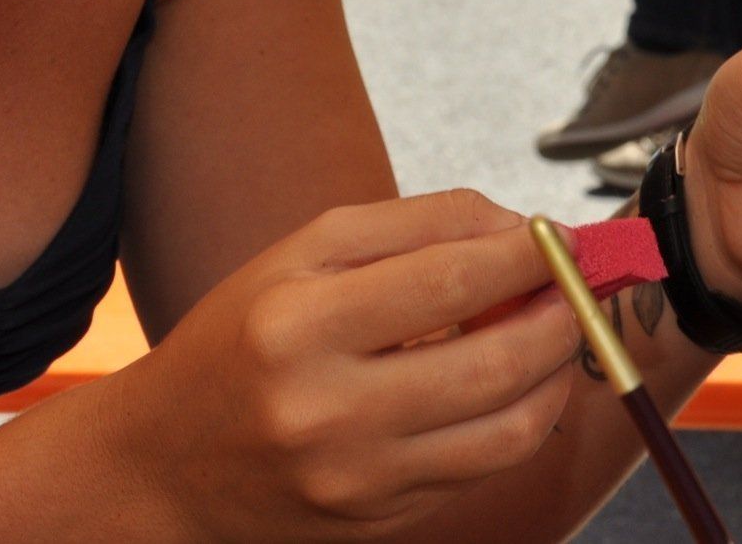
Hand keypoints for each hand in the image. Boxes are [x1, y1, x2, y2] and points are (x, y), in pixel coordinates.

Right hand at [117, 190, 581, 539]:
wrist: (161, 464)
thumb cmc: (241, 338)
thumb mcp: (301, 254)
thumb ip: (415, 226)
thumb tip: (518, 229)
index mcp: (296, 323)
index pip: (450, 279)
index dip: (529, 254)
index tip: (565, 235)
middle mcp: (325, 409)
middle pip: (494, 363)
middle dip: (561, 316)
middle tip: (579, 287)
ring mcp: (356, 479)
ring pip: (506, 430)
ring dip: (556, 375)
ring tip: (558, 332)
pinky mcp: (377, 523)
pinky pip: (479, 470)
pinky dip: (519, 420)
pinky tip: (518, 383)